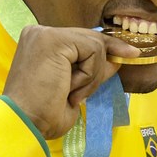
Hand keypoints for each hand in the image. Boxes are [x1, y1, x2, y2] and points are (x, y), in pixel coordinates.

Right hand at [2, 26, 139, 139]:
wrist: (27, 123)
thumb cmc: (45, 113)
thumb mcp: (76, 87)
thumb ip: (93, 69)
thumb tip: (116, 59)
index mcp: (40, 42)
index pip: (81, 39)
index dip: (106, 47)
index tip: (129, 52)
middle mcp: (40, 33)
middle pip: (90, 38)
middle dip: (105, 61)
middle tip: (117, 68)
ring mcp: (45, 34)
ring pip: (95, 45)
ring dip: (92, 76)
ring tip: (71, 93)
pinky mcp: (53, 40)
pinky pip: (93, 51)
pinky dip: (89, 75)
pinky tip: (69, 88)